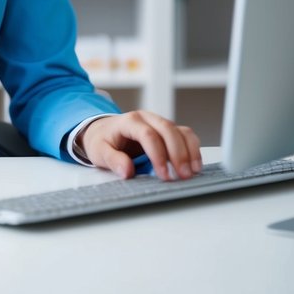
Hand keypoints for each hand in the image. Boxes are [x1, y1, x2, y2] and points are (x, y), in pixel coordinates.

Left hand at [79, 111, 201, 180]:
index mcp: (129, 121)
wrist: (103, 130)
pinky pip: (185, 135)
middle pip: (168, 130)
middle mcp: (147, 118)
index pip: (148, 135)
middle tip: (182, 175)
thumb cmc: (102, 140)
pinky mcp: (167, 130)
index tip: (164, 175)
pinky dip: (193, 148)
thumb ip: (113, 160)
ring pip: (180, 131)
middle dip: (178, 154)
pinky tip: (194, 165)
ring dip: (190, 151)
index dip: (158, 155)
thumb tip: (127, 171)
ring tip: (192, 172)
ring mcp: (159, 122)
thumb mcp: (99, 151)